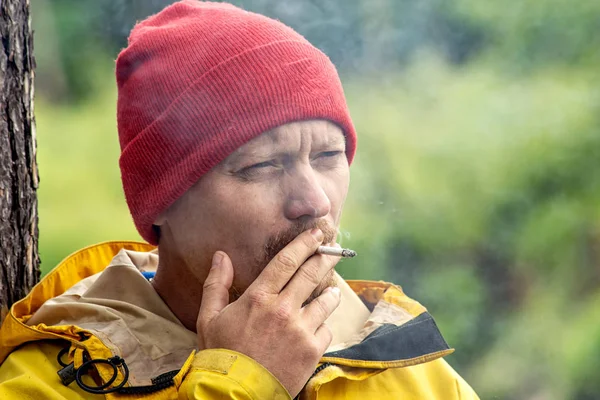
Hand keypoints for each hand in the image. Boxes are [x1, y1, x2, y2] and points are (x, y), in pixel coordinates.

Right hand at [196, 228, 341, 396]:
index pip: (286, 261)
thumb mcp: (210, 318)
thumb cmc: (222, 355)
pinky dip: (323, 325)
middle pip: (311, 273)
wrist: (236, 394)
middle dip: (326, 257)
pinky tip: (317, 325)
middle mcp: (283, 309)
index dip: (304, 244)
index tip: (316, 234)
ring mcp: (300, 330)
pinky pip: (326, 329)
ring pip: (326, 300)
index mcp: (258, 297)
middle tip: (336, 249)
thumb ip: (217, 284)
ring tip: (331, 289)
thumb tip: (221, 256)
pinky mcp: (312, 350)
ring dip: (330, 292)